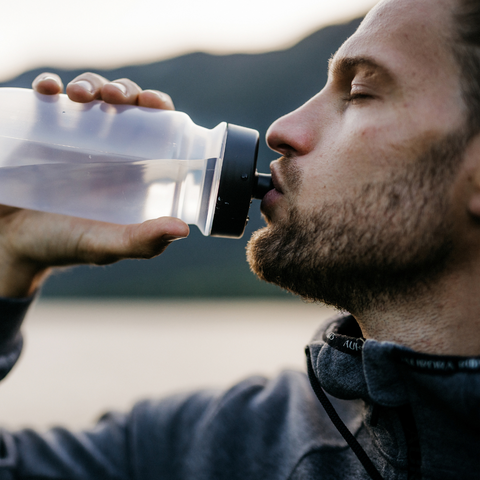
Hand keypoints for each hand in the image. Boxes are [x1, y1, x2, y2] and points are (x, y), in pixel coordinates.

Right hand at [0, 73, 187, 297]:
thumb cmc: (63, 245)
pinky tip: (47, 88)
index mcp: (131, 169)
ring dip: (88, 84)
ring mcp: (72, 136)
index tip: (152, 101)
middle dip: (122, 90)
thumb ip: (140, 242)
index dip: (158, 108)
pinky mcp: (39, 131)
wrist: (10, 243)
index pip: (154, 127)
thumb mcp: (105, 245)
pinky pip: (46, 99)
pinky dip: (48, 86)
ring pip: (88, 95)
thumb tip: (183, 228)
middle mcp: (106, 148)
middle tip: (112, 97)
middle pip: (123, 104)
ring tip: (79, 95)